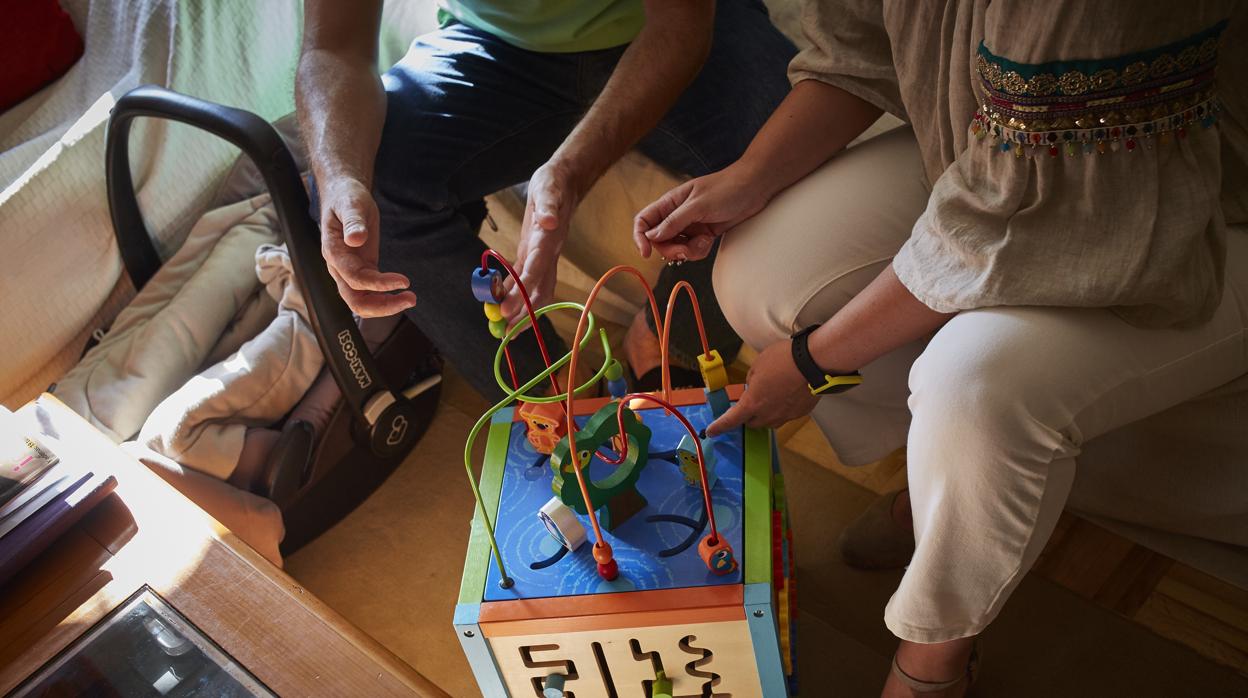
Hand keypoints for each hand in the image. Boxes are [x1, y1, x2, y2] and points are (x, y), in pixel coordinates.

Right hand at [317, 176, 414, 316]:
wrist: (344, 196)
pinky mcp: (362, 269)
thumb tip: (356, 239)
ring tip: (411, 298)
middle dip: (382, 306)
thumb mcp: (351, 205)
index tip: (404, 281)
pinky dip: (386, 296)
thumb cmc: (347, 198)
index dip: (379, 284)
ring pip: (362, 301)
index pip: (354, 278)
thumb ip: (353, 222)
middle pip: (355, 300)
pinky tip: (404, 292)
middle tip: (410, 299)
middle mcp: (339, 267)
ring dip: (386, 305)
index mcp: (333, 252)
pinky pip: (371, 292)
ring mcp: (349, 270)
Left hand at [501, 160, 579, 324]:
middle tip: (506, 334)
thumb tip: (548, 221)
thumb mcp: (549, 187)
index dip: (523, 292)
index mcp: (549, 241)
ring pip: (533, 290)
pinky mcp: (534, 253)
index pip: (536, 271)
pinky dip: (514, 293)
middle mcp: (547, 254)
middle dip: (524, 313)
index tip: (507, 310)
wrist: (565, 182)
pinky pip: (525, 279)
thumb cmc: (554, 184)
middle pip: (538, 291)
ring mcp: (542, 257)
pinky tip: (502, 303)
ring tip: (503, 330)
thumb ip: (548, 204)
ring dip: (519, 310)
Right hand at [633, 163, 769, 262]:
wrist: (755, 188)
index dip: (641, 237)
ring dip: (688, 251)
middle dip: (670, 249)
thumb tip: (652, 237)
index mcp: (670, 203)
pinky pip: (692, 250)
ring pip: (676, 248)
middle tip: (684, 251)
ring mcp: (689, 226)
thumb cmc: (727, 189)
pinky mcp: (703, 234)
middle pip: (659, 241)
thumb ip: (674, 222)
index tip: (646, 253)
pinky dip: (699, 250)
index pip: (644, 221)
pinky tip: (710, 241)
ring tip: (704, 242)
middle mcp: (676, 215)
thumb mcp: (698, 205)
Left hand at [705, 339, 816, 436]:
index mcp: (752, 403)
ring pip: (770, 421)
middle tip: (750, 402)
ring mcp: (786, 416)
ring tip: (771, 397)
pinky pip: (786, 415)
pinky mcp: (801, 414)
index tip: (711, 432)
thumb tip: (754, 388)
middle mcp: (768, 415)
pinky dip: (783, 408)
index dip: (719, 427)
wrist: (813, 363)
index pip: (731, 420)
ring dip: (765, 414)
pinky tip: (788, 394)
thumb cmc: (782, 360)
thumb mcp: (757, 366)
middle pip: (752, 423)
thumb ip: (751, 381)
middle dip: (748, 416)